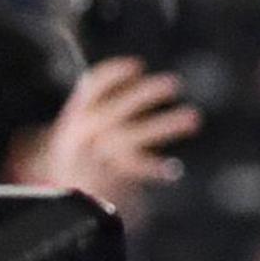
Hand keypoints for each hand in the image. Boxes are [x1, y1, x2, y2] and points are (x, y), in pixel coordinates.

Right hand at [30, 55, 200, 219]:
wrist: (67, 195)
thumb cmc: (85, 152)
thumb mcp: (84, 125)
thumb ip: (107, 104)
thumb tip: (140, 80)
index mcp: (75, 117)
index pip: (90, 89)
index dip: (113, 74)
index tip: (136, 65)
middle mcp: (83, 136)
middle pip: (112, 111)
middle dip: (143, 95)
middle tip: (173, 83)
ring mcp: (96, 159)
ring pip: (130, 138)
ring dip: (164, 126)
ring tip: (193, 117)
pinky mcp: (109, 181)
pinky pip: (136, 170)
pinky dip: (156, 167)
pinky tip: (174, 167)